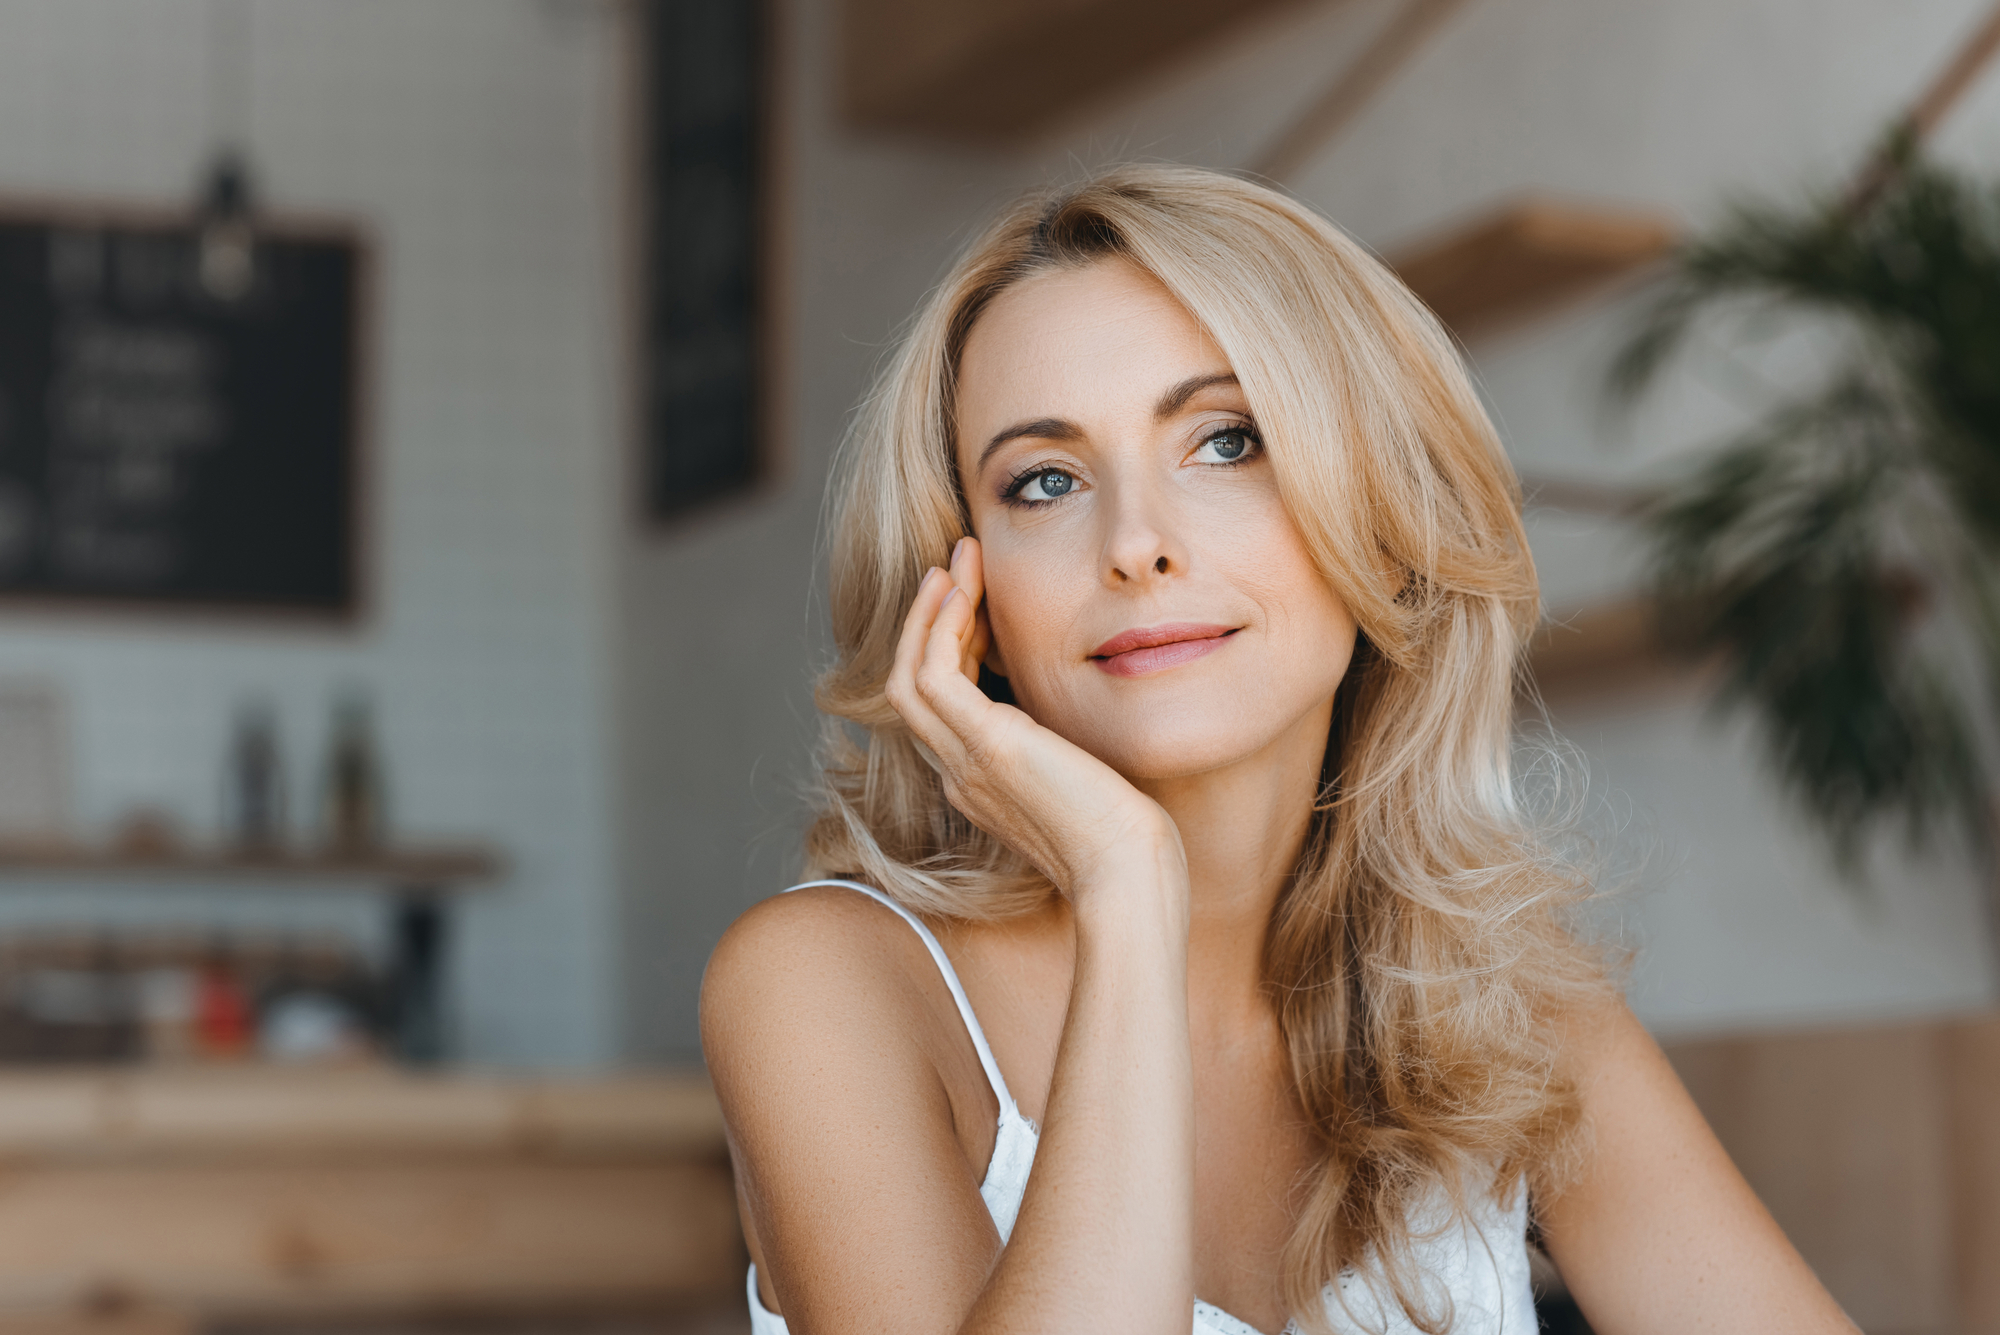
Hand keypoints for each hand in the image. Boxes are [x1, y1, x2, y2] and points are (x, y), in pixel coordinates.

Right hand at [885, 538, 1182, 899]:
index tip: (978, 601)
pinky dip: (938, 627)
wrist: (1129, 873)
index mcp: (981, 782)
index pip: (945, 704)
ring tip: (957, 562)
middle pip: (914, 685)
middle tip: (956, 566)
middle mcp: (960, 773)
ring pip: (909, 675)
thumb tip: (1075, 704)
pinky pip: (933, 674)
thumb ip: (1064, 744)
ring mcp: (965, 762)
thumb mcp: (1084, 775)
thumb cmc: (1126, 837)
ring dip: (928, 613)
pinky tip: (962, 591)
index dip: (954, 645)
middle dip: (930, 620)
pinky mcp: (985, 746)